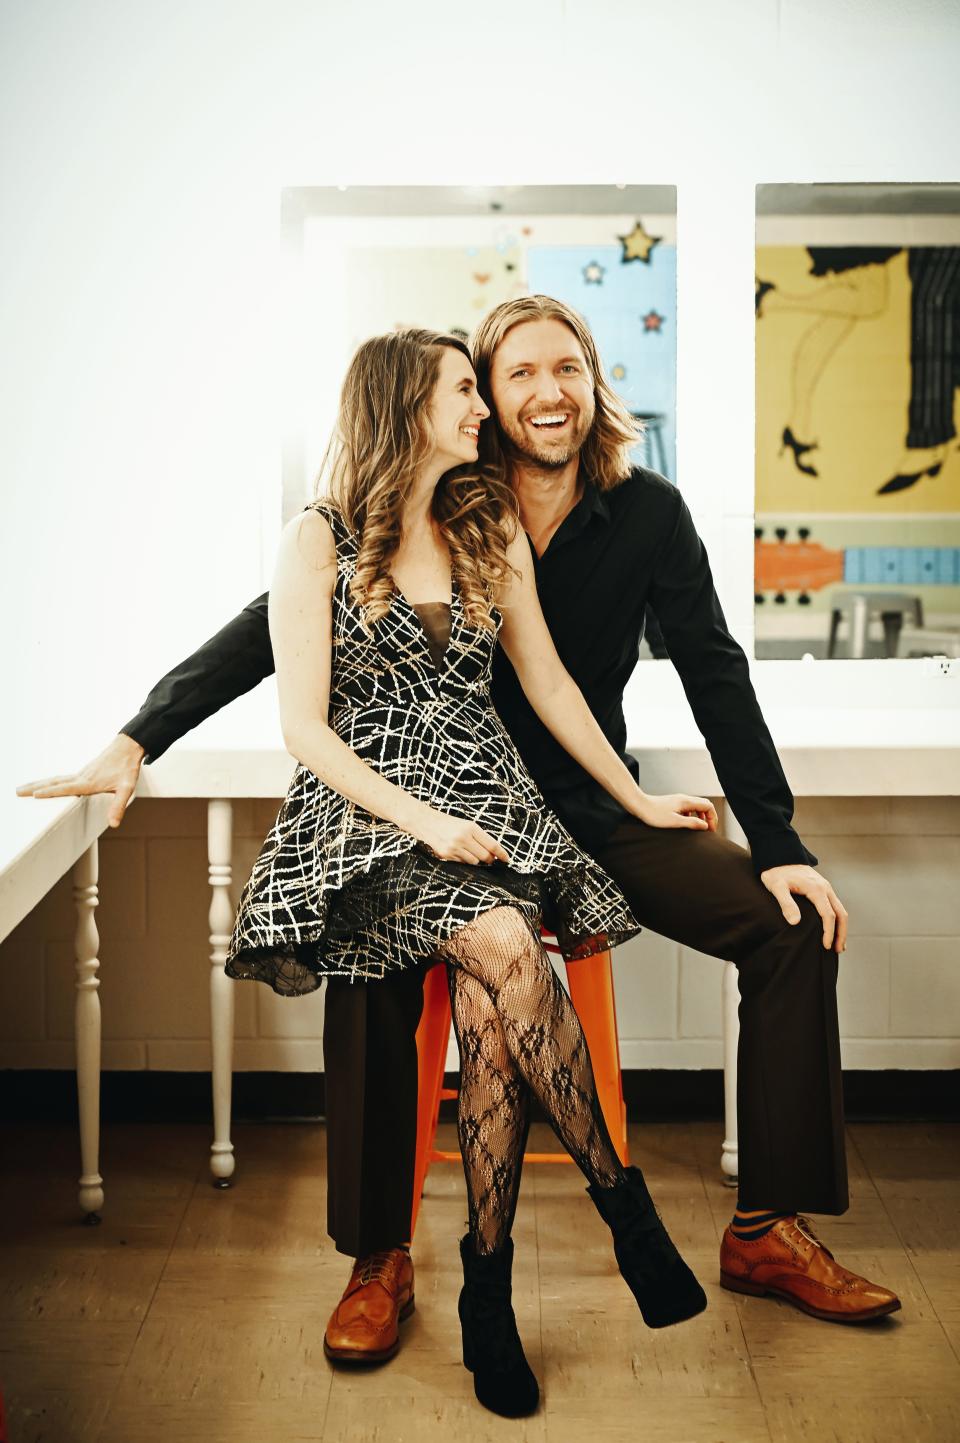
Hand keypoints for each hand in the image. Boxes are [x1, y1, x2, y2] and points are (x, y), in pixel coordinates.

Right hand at [16, 733, 145, 828]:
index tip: (34, 795)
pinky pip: (61, 778)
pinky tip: (46, 785)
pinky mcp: (83, 772)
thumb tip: (114, 824)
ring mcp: (81, 773)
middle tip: (17, 791)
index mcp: (89, 783)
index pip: (66, 788)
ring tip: (23, 789)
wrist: (128, 747)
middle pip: (53, 782)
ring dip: (38, 784)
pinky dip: (49, 782)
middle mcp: (81, 777)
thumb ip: (118, 806)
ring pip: (55, 779)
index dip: (50, 792)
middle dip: (34, 787)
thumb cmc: (127, 768)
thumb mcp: (126, 788)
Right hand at [409, 805, 509, 864]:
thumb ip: (479, 837)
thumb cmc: (448, 823)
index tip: (507, 859)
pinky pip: (462, 864)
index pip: (492, 845)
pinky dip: (463, 860)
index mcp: (471, 827)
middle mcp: (463, 837)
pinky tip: (457, 852)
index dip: (502, 854)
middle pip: (485, 857)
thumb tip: (493, 853)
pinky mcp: (446, 855)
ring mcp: (454, 847)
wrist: (425, 822)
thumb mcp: (466, 825)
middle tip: (489, 859)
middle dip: (489, 860)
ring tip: (467, 851)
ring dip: (475, 860)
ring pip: (474, 862)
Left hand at [632, 792, 718, 831]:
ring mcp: (678, 800)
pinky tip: (685, 823)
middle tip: (707, 829)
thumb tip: (705, 826)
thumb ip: (691, 823)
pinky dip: (691, 815)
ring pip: (696, 806)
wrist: (639, 805)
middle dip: (709, 817)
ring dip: (700, 816)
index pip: (708, 806)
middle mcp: (684, 799)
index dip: (713, 818)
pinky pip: (687, 808)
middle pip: (704, 805)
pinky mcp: (672, 803)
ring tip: (698, 828)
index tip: (710, 830)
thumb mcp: (675, 821)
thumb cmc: (654, 814)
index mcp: (687, 802)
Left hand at [759, 863, 847, 951]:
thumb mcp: (776, 887)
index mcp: (816, 889)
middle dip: (841, 933)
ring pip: (840, 909)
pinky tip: (833, 928)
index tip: (826, 946)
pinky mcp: (822, 888)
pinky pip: (834, 905)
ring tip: (838, 944)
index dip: (829, 932)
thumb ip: (786, 903)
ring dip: (841, 927)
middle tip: (838, 950)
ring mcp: (825, 887)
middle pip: (841, 913)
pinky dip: (837, 919)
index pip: (828, 915)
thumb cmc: (776, 871)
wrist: (779, 855)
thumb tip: (795, 922)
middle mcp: (825, 888)